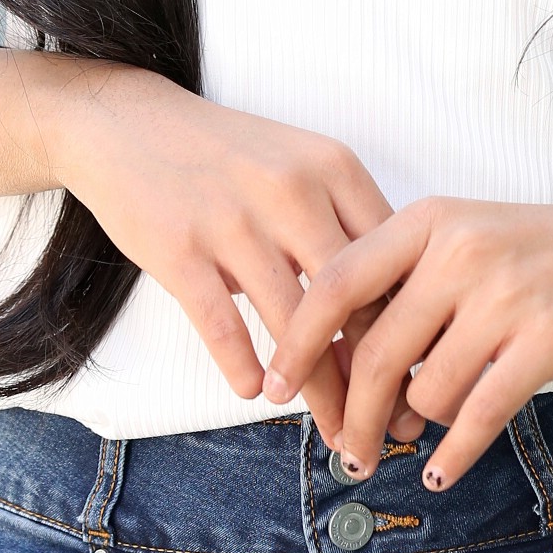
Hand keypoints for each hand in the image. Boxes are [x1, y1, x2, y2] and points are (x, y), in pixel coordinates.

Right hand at [57, 70, 427, 441]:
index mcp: (333, 168)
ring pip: (293, 324)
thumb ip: (342, 224)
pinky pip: (222, 324)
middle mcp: (291, 190)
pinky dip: (244, 366)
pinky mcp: (179, 248)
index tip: (424, 375)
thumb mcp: (300, 164)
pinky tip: (258, 391)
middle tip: (392, 425)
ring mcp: (233, 220)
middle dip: (376, 375)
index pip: (392, 259)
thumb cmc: (227, 156)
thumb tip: (391, 313)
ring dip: (318, 388)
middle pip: (352, 300)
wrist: (129, 123)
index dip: (412, 325)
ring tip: (336, 429)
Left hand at [258, 190, 552, 488]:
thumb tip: (353, 365)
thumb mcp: (474, 237)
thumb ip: (413, 284)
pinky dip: (455, 453)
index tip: (274, 385)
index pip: (337, 282)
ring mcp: (505, 296)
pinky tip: (443, 471)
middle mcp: (460, 251)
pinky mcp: (547, 341)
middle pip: (374, 353)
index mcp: (432, 220)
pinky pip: (479, 414)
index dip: (297, 340)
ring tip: (416, 440)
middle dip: (353, 415)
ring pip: (426, 390)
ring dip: (415, 428)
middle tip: (346, 450)